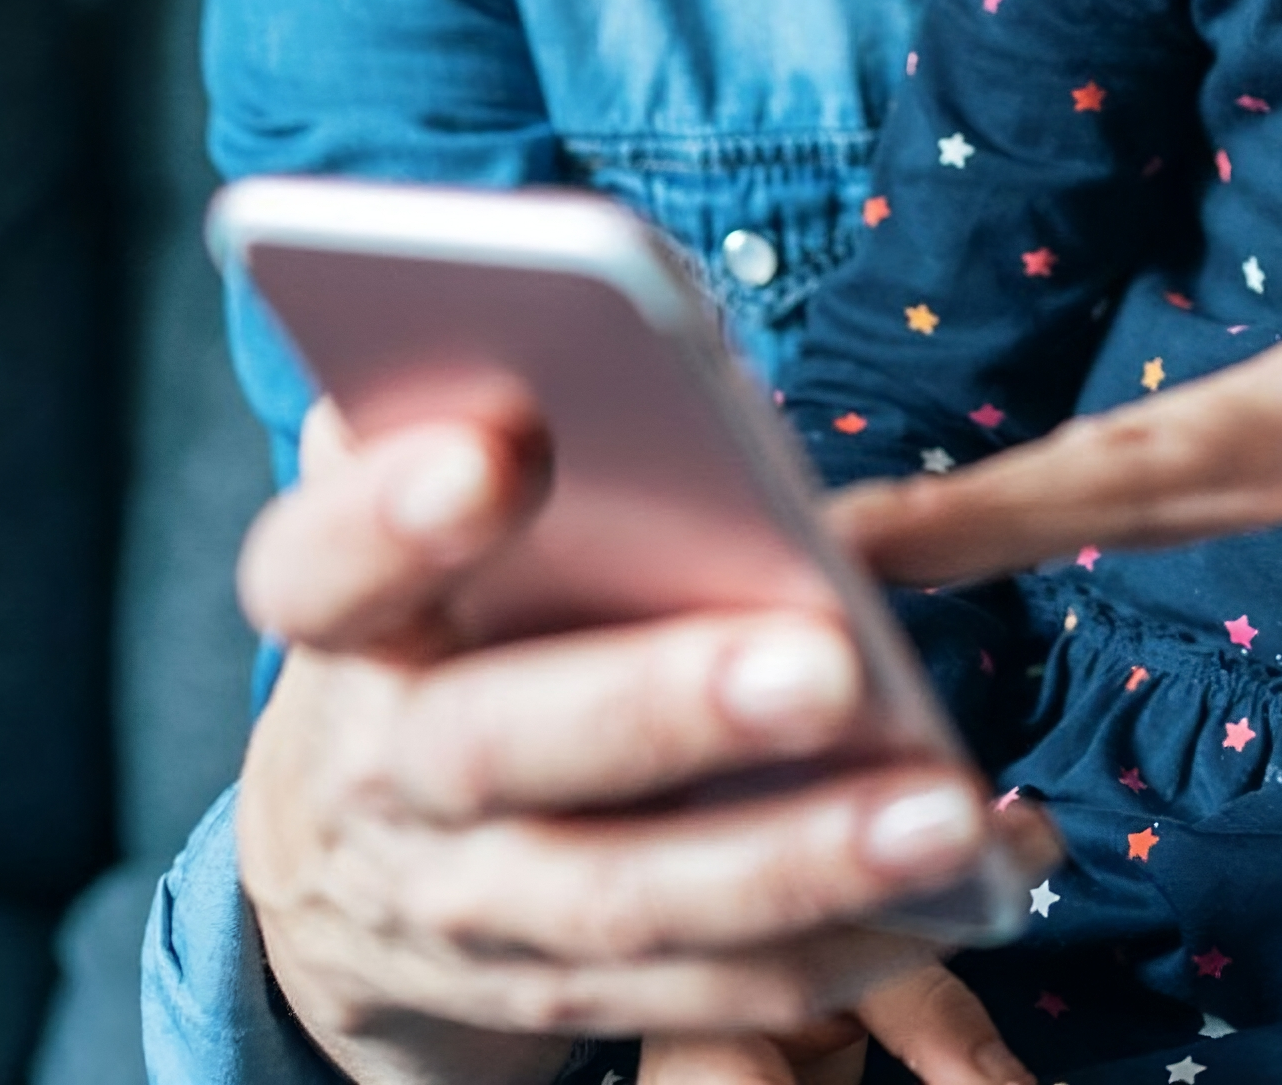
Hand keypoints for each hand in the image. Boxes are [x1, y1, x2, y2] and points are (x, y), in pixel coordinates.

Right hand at [232, 400, 1054, 1084]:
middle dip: (667, 708)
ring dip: (796, 865)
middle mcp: (386, 776)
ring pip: (625, 901)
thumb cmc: (439, 617)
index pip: (320, 569)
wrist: (347, 863)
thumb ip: (465, 396)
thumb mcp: (411, 509)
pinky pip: (707, 991)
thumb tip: (603, 283)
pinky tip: (961, 891)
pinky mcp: (557, 997)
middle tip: (827, 663)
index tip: (499, 446)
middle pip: (503, 747)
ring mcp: (468, 907)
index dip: (391, 517)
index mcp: (345, 626)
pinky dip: (838, 952)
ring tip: (947, 816)